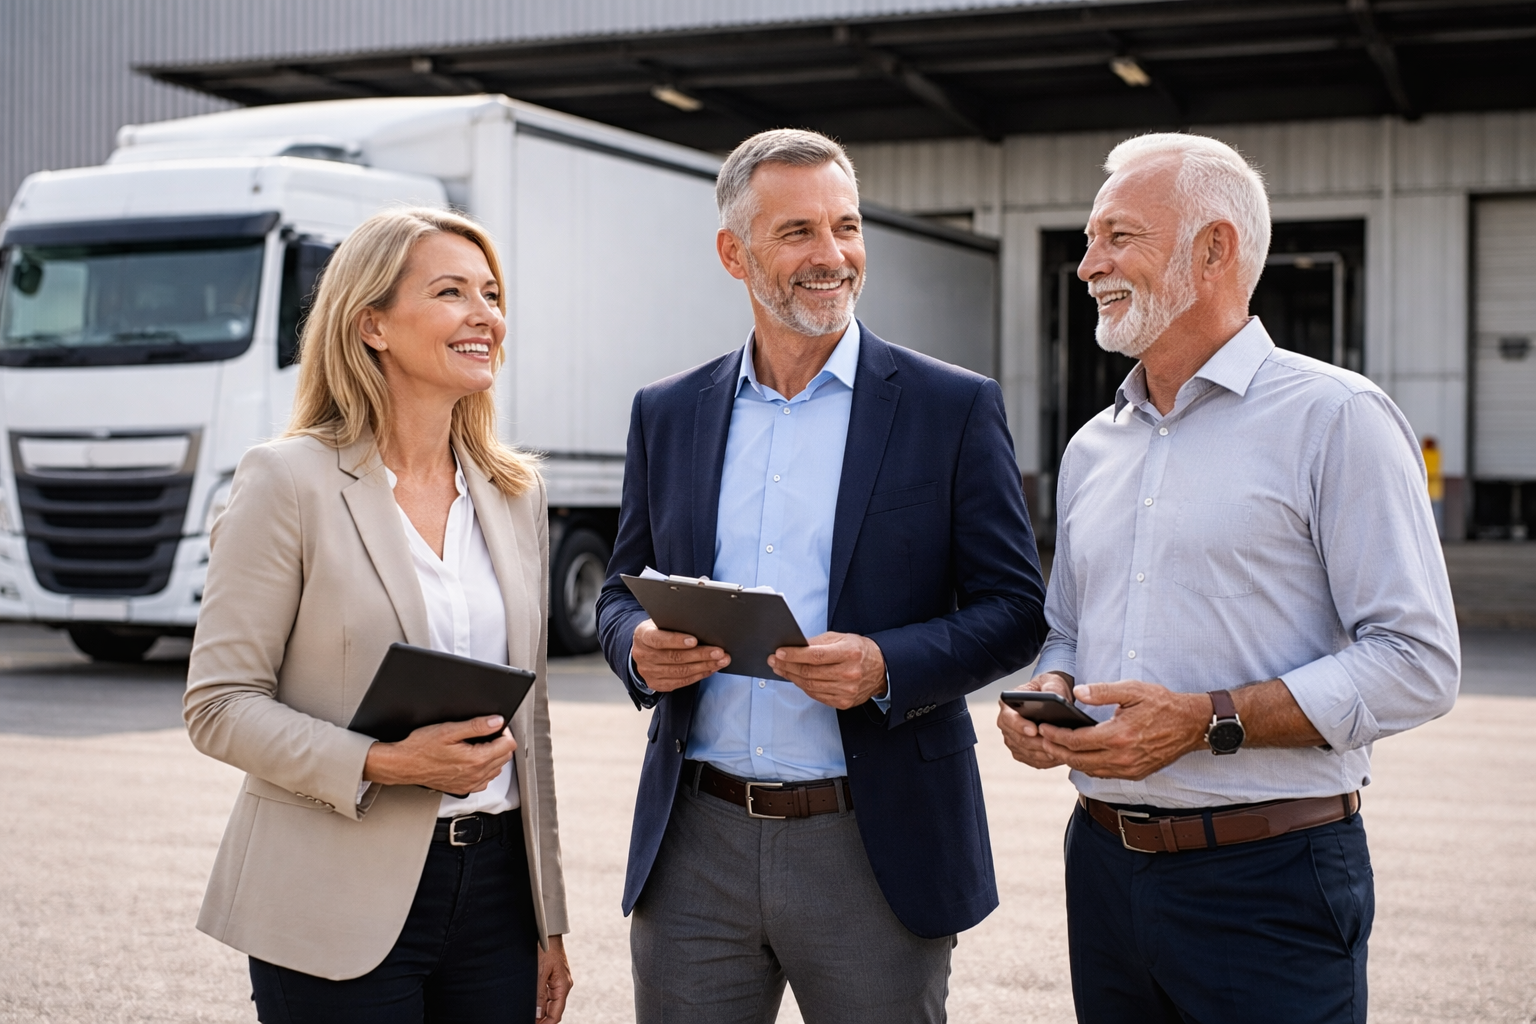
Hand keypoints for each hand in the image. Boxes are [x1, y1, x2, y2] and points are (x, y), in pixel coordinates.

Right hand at [362, 716, 514, 793]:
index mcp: (476, 760)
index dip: (504, 731)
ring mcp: (470, 784)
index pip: (508, 745)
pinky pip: (485, 780)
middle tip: (486, 732)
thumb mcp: (449, 730)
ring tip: (479, 745)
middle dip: (500, 742)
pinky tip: (474, 760)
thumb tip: (497, 722)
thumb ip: (476, 726)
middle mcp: (475, 775)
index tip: (495, 726)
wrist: (403, 764)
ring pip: (497, 769)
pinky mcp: (463, 788)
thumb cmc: (420, 748)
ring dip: (494, 756)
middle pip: (505, 757)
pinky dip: (485, 769)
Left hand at [536, 934, 572, 1021]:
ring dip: (541, 1011)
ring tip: (528, 1016)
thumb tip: (538, 1014)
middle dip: (543, 1019)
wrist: (547, 931)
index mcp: (563, 986)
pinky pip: (549, 993)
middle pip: (554, 1010)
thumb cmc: (545, 948)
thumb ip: (539, 995)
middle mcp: (563, 985)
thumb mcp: (540, 973)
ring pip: (551, 1003)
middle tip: (528, 1022)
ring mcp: (559, 980)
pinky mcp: (554, 975)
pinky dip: (541, 1001)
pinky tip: (532, 1003)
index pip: (556, 1015)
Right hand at [631, 619, 728, 691]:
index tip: (694, 640)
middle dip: (700, 655)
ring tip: (721, 661)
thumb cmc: (659, 631)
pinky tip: (710, 669)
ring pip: (680, 672)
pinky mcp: (657, 684)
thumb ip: (675, 624)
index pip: (658, 639)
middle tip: (719, 652)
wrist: (645, 649)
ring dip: (704, 666)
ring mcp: (648, 672)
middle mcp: (643, 655)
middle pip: (674, 657)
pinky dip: (699, 675)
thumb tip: (701, 626)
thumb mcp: (661, 623)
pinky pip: (681, 682)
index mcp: (642, 636)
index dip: (676, 640)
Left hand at [767, 632, 886, 709]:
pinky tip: (796, 679)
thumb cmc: (860, 651)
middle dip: (787, 666)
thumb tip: (795, 646)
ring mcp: (847, 690)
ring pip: (811, 686)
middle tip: (774, 661)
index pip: (816, 655)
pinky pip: (817, 695)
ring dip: (792, 677)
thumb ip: (818, 642)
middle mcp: (849, 673)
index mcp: (849, 653)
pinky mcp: (844, 702)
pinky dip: (804, 687)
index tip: (779, 653)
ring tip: (781, 669)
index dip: (795, 655)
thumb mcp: (842, 638)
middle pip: (810, 672)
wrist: (882, 669)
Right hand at [997, 671, 1075, 768]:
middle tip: (1053, 744)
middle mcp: (1006, 722)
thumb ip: (1053, 688)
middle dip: (1036, 743)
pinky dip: (1045, 761)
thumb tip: (1058, 699)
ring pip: (1025, 751)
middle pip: (1017, 738)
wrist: (1052, 699)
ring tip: (1060, 751)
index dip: (1020, 725)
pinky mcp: (1021, 751)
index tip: (1034, 730)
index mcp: (1008, 704)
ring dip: (1042, 754)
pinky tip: (1058, 756)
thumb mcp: (1052, 682)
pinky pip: (1031, 760)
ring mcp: (1012, 738)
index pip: (1008, 717)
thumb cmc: (1050, 687)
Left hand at [1029, 681, 1208, 780]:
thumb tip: (1078, 692)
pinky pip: (1104, 774)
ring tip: (1056, 749)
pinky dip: (1089, 767)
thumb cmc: (1163, 704)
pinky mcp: (1136, 773)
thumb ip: (1103, 691)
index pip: (1077, 741)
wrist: (1192, 725)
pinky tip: (1081, 756)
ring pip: (1090, 770)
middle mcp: (1122, 757)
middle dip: (1057, 751)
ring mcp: (1129, 768)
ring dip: (1071, 760)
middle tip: (1042, 741)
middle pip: (1078, 759)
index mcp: (1118, 735)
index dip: (1056, 736)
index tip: (1043, 729)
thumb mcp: (1133, 690)